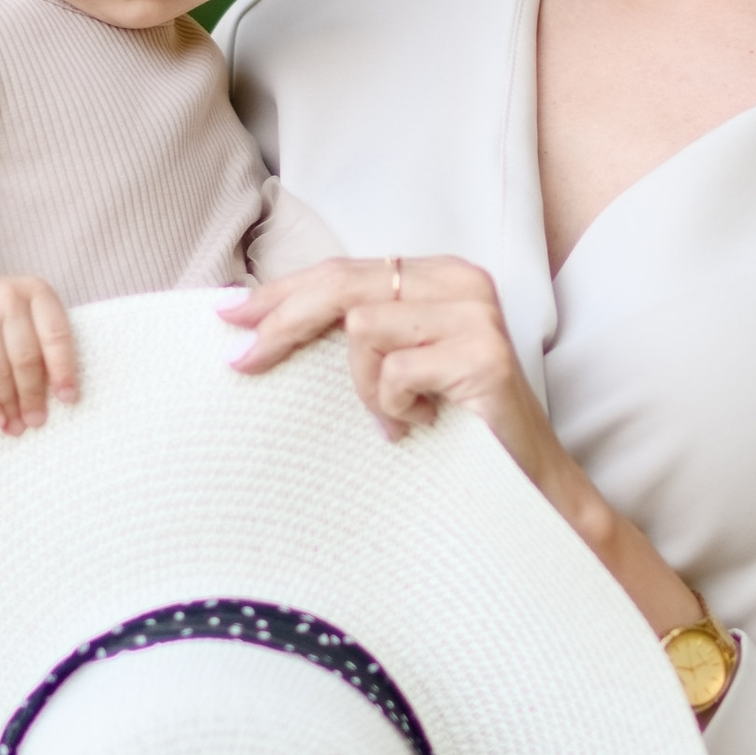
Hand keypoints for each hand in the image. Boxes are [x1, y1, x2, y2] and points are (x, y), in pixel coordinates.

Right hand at [0, 265, 79, 435]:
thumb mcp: (25, 315)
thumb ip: (41, 344)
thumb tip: (53, 399)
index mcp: (36, 291)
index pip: (56, 335)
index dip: (63, 369)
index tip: (67, 399)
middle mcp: (7, 297)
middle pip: (26, 357)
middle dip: (33, 395)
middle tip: (36, 421)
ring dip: (9, 404)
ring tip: (16, 427)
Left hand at [221, 256, 550, 467]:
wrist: (526, 483)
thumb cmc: (453, 426)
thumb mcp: (396, 366)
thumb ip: (352, 332)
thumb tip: (259, 321)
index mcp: (439, 275)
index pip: (343, 271)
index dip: (282, 292)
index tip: (229, 315)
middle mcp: (462, 281)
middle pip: (343, 287)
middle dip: (283, 323)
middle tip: (243, 360)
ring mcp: (476, 315)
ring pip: (362, 330)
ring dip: (364, 388)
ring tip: (395, 417)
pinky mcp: (482, 355)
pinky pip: (394, 371)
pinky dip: (392, 407)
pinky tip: (420, 424)